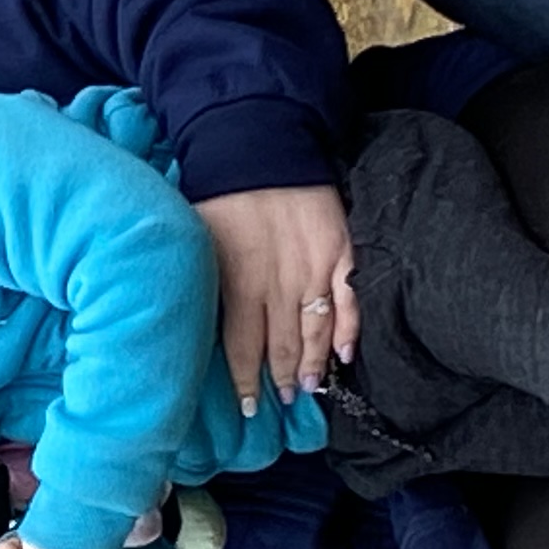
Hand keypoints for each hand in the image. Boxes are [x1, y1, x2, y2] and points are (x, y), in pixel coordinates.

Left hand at [199, 184, 358, 413]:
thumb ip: (207, 281)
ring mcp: (315, 271)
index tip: (250, 407)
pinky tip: (346, 353)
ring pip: (317, 331)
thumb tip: (200, 318)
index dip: (247, 382)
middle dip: (282, 379)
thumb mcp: (198, 239)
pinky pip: (350, 300)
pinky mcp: (342, 251)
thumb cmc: (221, 188)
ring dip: (313, 364)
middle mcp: (279, 286)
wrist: (262, 141)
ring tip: (309, 388)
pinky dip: (350, 330)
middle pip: (283, 347)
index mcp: (240, 285)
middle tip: (283, 400)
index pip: (243, 349)